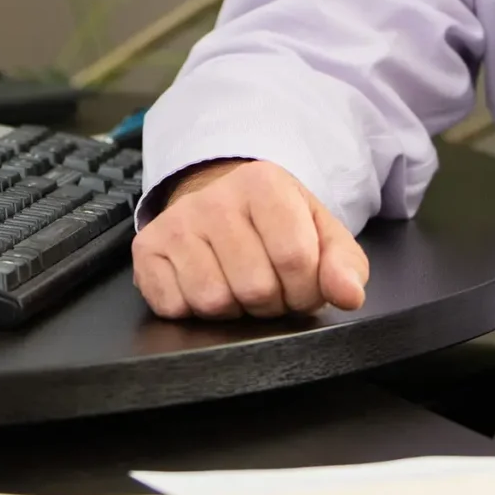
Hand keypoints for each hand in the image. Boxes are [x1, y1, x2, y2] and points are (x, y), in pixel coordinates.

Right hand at [131, 159, 369, 319]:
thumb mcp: (320, 233)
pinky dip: (194, 310)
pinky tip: (205, 284)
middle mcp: (213, 198)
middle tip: (269, 285)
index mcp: (263, 184)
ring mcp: (175, 223)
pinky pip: (175, 306)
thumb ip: (345, 264)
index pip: (296, 260)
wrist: (219, 202)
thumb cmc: (276, 224)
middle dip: (270, 302)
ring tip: (238, 284)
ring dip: (234, 308)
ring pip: (214, 301)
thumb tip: (348, 294)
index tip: (302, 284)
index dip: (306, 289)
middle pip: (255, 287)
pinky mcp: (146, 248)